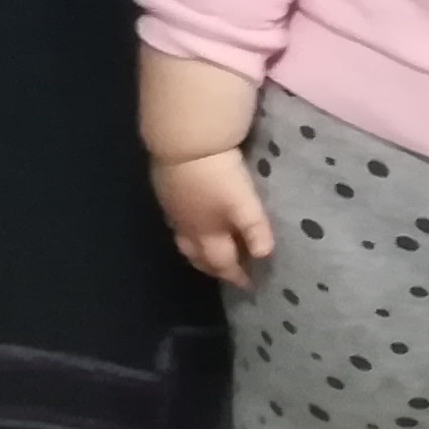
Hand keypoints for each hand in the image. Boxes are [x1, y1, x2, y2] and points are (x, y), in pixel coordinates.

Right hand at [154, 148, 273, 285]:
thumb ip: (255, 230)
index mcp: (207, 233)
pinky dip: (186, 230)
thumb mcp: (244, 204)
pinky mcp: (165, 190)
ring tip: (207, 250)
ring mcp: (173, 208)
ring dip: (196, 251)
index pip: (221, 262)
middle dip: (211, 268)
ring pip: (182, 240)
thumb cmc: (218, 177)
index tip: (247, 285)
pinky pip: (175, 221)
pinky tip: (193, 218)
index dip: (235, 274)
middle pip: (196, 256)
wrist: (184, 143)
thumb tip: (264, 256)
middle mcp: (187, 226)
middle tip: (225, 272)